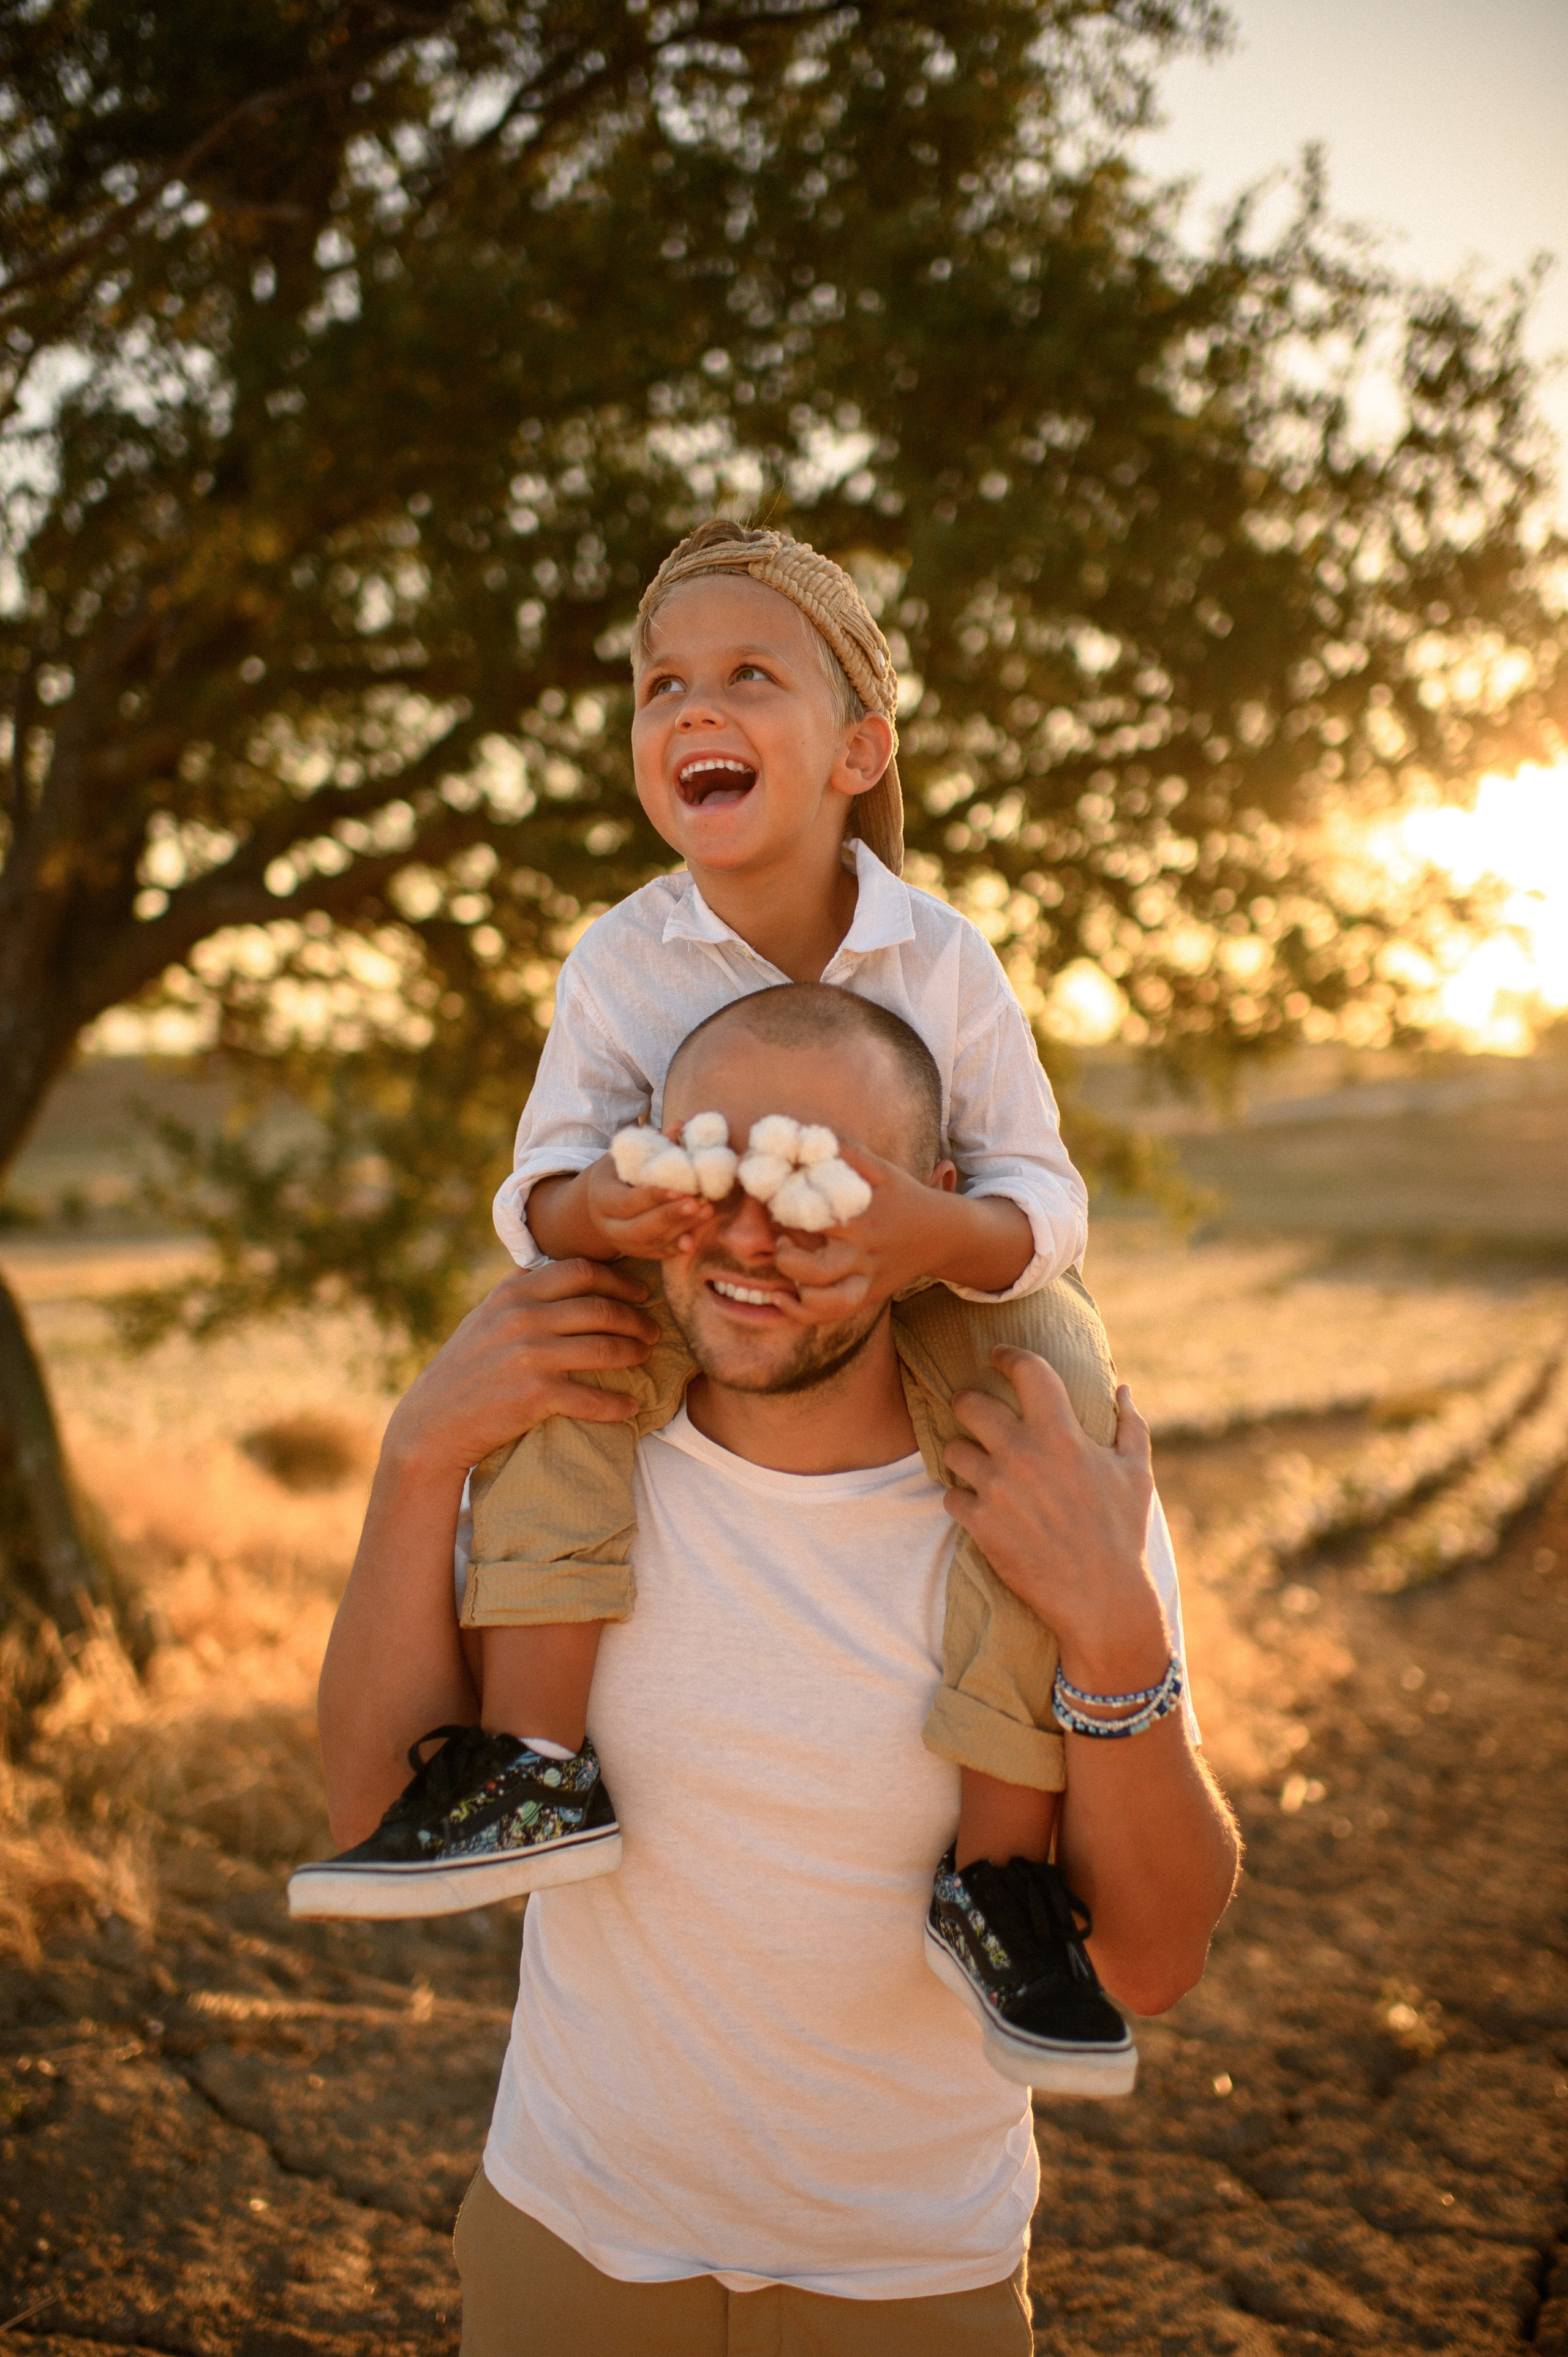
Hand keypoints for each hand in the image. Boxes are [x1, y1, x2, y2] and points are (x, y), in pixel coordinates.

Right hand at [382, 1260, 659, 1477]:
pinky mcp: (535, 1395)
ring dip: (634, 1354)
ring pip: (604, 1348)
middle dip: (636, 1319)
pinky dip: (617, 1405)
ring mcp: (530, 1356)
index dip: (619, 1281)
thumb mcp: (485, 1316)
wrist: (433, 1422)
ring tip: (645, 1358)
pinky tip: (630, 1408)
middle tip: (653, 1330)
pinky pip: (592, 1398)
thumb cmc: (465, 1367)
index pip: (581, 1271)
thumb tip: (552, 1263)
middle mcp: (522, 1317)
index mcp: (513, 1292)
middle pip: (600, 1308)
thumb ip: (518, 1290)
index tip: (640, 1293)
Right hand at [581, 1149, 720, 1259]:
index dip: (654, 1197)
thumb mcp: (628, 1155)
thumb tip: (681, 1125)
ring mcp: (622, 1243)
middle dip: (671, 1216)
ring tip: (706, 1212)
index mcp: (601, 1196)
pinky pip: (657, 1254)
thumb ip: (654, 1143)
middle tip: (699, 1203)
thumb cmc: (620, 1172)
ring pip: (651, 1243)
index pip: (627, 1202)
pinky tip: (694, 1239)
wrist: (603, 1202)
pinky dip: (676, 1247)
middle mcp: (608, 1224)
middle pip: (640, 1227)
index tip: (681, 1189)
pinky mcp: (637, 1253)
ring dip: (680, 1229)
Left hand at [770, 1143, 949, 1322]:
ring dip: (797, 1294)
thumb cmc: (905, 1197)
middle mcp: (862, 1254)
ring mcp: (865, 1280)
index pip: (815, 1218)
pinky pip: (833, 1314)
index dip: (786, 1211)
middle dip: (788, 1258)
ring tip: (784, 1276)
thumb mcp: (883, 1170)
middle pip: (816, 1269)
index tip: (775, 1203)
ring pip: (826, 1302)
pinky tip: (784, 1299)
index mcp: (861, 1220)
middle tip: (780, 1242)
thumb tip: (810, 1135)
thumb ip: (848, 1152)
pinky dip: (804, 1313)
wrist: (943, 1235)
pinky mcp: (866, 1296)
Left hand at [942, 1352, 1166, 1685]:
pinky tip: (979, 1505)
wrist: (1103, 1600)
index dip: (1007, 1355)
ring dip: (963, 1454)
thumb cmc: (1124, 1532)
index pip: (1025, 1371)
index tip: (998, 1355)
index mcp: (1062, 1435)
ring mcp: (997, 1490)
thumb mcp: (1136, 1473)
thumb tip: (1122, 1388)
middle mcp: (1023, 1455)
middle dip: (967, 1401)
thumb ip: (1129, 1424)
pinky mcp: (981, 1526)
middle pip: (968, 1403)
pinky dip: (962, 1499)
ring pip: (952, 1450)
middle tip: (972, 1408)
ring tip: (976, 1463)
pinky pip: (950, 1497)